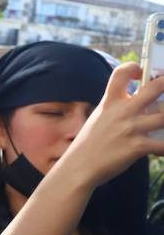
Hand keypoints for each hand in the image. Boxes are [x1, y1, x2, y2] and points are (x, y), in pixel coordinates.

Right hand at [58, 63, 163, 188]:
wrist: (79, 167)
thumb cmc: (89, 144)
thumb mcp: (99, 119)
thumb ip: (118, 110)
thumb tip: (142, 106)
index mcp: (110, 102)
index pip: (121, 73)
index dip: (134, 67)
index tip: (141, 73)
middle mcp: (122, 112)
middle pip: (156, 88)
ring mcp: (130, 128)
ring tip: (162, 125)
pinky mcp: (137, 146)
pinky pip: (163, 144)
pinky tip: (161, 149)